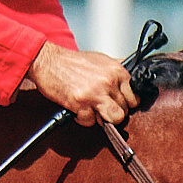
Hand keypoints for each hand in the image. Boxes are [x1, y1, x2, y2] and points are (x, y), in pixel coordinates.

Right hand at [24, 42, 139, 125]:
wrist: (49, 62)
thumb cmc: (72, 62)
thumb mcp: (101, 60)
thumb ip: (116, 70)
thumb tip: (130, 82)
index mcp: (116, 71)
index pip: (133, 98)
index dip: (125, 104)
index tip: (118, 105)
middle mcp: (108, 81)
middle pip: (124, 111)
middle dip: (112, 112)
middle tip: (102, 108)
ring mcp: (95, 93)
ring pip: (114, 119)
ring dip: (103, 119)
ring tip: (93, 111)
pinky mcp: (81, 103)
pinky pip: (90, 121)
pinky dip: (83, 118)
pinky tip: (78, 108)